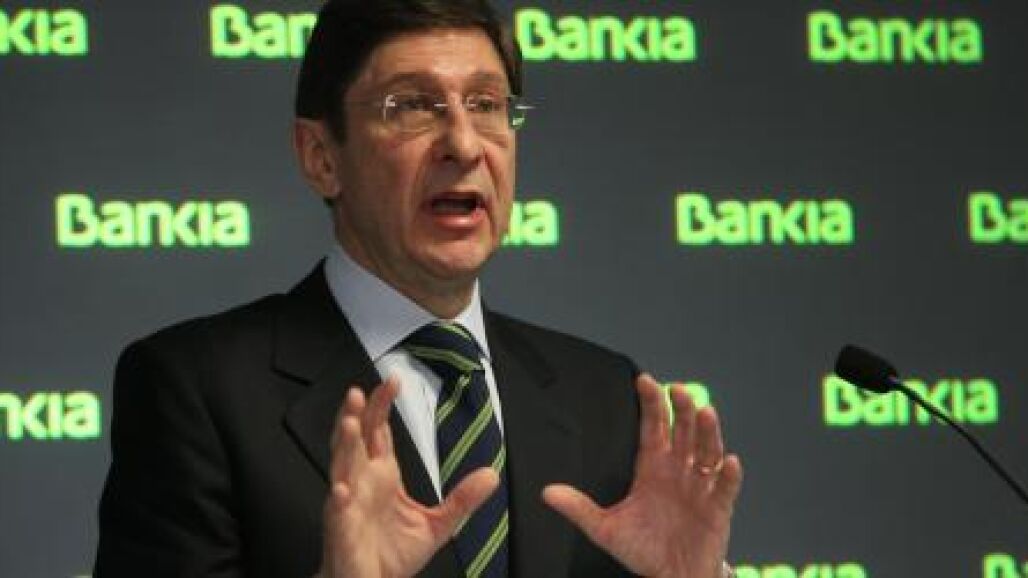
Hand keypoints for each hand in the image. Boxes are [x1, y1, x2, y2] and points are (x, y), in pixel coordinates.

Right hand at [319, 378, 498, 577]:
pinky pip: (338, 511)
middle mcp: (362, 483)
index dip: (381, 405)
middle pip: (355, 440)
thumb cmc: (391, 555)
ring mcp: (349, 504)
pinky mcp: (343, 530)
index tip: (394, 381)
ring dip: (344, 445)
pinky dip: (339, 498)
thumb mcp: (437, 524)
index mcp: (382, 476)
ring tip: (350, 423)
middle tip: (358, 392)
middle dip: (355, 415)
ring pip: (341, 467)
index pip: (378, 431)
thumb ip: (462, 499)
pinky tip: (342, 488)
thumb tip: (490, 475)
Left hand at [543, 374, 741, 577]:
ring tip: (705, 413)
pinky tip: (729, 462)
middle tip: (677, 389)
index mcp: (652, 469)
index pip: (654, 428)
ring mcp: (700, 487)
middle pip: (683, 432)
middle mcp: (678, 471)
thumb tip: (547, 493)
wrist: (672, 577)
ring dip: (708, 432)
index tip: (644, 381)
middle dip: (681, 410)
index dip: (651, 404)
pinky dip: (729, 475)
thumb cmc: (643, 549)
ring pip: (707, 452)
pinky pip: (726, 487)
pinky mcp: (718, 508)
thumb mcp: (606, 529)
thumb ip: (579, 509)